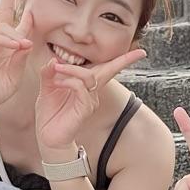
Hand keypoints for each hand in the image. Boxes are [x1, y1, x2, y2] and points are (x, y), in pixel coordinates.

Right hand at [0, 0, 33, 117]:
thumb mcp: (14, 75)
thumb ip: (20, 58)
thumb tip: (26, 40)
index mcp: (7, 46)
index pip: (16, 23)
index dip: (23, 9)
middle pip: (3, 12)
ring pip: (2, 28)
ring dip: (15, 34)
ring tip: (23, 45)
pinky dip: (5, 41)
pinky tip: (15, 45)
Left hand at [34, 42, 147, 156]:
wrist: (48, 137)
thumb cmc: (50, 113)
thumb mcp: (47, 88)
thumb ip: (49, 73)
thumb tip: (53, 60)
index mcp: (86, 85)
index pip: (106, 69)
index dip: (124, 60)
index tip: (142, 52)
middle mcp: (92, 93)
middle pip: (110, 70)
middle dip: (124, 60)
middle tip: (139, 52)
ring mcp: (90, 101)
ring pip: (90, 76)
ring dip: (72, 69)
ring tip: (57, 69)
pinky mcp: (84, 109)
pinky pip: (81, 88)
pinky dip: (68, 81)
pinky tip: (57, 83)